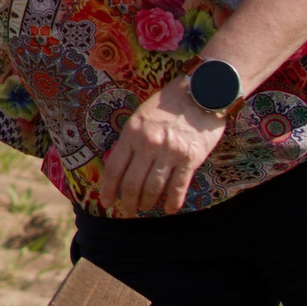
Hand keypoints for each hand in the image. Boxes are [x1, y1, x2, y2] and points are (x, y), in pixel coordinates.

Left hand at [97, 75, 229, 215]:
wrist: (201, 93)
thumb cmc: (167, 105)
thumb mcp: (140, 117)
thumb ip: (130, 141)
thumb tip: (120, 167)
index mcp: (131, 133)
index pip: (114, 168)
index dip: (108, 188)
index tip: (105, 201)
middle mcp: (148, 144)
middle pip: (132, 183)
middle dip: (127, 202)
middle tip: (126, 212)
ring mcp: (170, 153)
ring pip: (153, 188)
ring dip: (146, 203)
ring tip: (143, 209)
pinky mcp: (190, 159)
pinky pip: (178, 187)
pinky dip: (172, 202)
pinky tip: (168, 209)